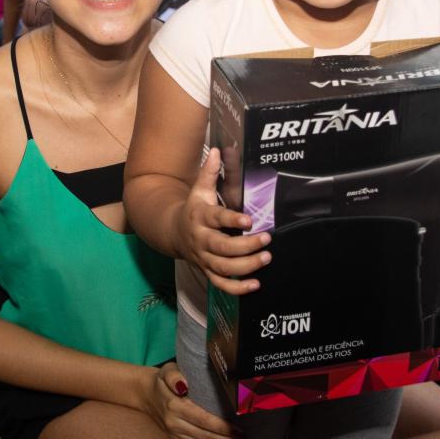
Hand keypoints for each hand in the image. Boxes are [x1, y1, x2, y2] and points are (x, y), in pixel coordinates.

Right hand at [144, 363, 255, 438]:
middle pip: (207, 438)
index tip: (241, 431)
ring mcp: (176, 436)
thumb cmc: (162, 380)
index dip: (222, 427)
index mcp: (175, 407)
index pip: (203, 420)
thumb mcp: (167, 370)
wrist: (144, 394)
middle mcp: (176, 425)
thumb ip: (174, 375)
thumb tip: (183, 385)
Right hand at [178, 148, 270, 294]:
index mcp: (200, 217)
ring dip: (245, 267)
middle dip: (245, 246)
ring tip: (266, 258)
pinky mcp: (207, 271)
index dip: (232, 220)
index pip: (216, 219)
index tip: (250, 220)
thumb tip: (218, 150)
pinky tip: (255, 285)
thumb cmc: (193, 208)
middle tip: (266, 240)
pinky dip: (237, 288)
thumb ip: (209, 172)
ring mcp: (203, 258)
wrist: (173, 232)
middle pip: (222, 248)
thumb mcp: (198, 189)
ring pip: (223, 268)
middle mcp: (200, 239)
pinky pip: (221, 284)